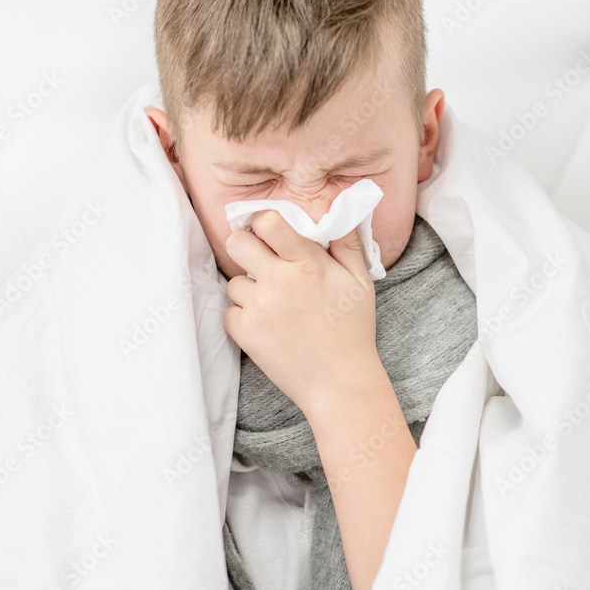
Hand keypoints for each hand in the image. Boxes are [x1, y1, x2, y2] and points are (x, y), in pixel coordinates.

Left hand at [222, 210, 381, 417]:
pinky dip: (243, 316)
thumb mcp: (359, 281)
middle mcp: (279, 282)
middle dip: (245, 247)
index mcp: (307, 263)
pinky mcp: (244, 332)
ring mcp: (259, 307)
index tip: (268, 233)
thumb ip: (347, 241)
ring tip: (274, 305)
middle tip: (259, 260)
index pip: (268, 221)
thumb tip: (340, 206)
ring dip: (249, 288)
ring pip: (234, 281)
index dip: (264, 223)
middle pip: (237, 243)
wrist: (339, 383)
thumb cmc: (352, 330)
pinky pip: (229, 311)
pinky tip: (267, 326)